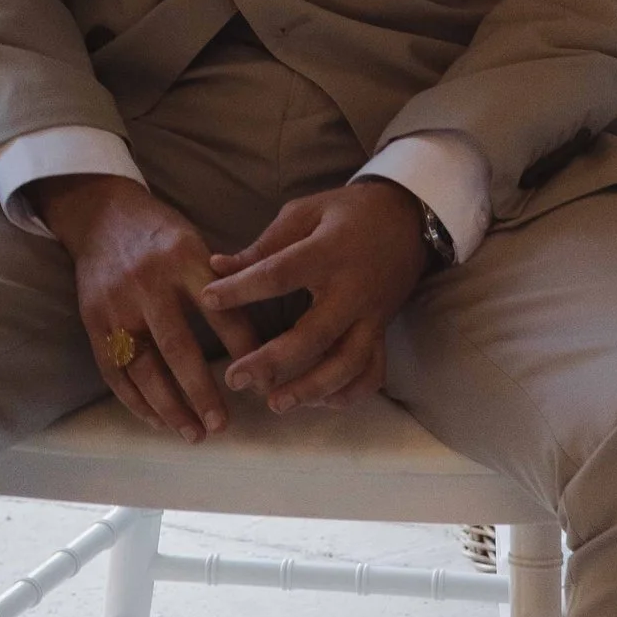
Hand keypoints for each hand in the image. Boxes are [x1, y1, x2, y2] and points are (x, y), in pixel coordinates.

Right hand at [33, 175, 252, 441]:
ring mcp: (116, 303)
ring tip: (194, 435)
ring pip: (143, 366)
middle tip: (223, 426)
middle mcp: (148, 283)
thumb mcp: (196, 243)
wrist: (100, 213)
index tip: (265, 384)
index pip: (221, 314)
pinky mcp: (92, 319)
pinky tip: (158, 421)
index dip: (245, 352)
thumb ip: (221, 285)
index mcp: (184, 260)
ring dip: (169, 407)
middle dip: (202, 392)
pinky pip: (114, 370)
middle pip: (178, 348)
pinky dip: (135, 401)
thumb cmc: (161, 234)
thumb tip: (262, 337)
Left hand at [203, 181, 430, 411]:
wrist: (408, 219)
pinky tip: (318, 402)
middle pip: (314, 335)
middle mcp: (353, 291)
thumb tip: (216, 267)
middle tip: (235, 378)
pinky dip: (347, 394)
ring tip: (275, 403)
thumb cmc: (348, 213)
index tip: (208, 301)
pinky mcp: (383, 332)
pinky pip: (372, 374)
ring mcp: (372, 317)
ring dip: (311, 389)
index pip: (278, 274)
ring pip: (347, 365)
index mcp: (328, 253)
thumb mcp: (305, 213)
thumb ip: (263, 245)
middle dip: (273, 362)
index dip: (241, 289)